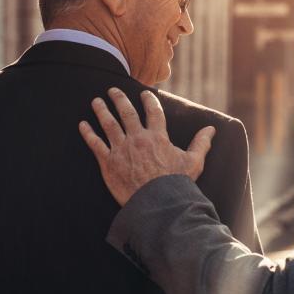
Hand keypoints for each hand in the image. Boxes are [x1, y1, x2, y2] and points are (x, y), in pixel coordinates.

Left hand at [78, 87, 214, 205]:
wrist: (156, 202)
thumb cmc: (176, 183)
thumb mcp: (194, 162)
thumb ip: (201, 143)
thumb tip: (211, 129)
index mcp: (157, 137)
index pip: (153, 112)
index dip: (149, 101)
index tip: (144, 93)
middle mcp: (138, 139)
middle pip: (126, 113)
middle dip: (119, 99)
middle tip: (113, 90)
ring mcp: (121, 150)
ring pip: (108, 124)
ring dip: (101, 111)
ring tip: (96, 101)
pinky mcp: (108, 162)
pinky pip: (95, 144)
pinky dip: (88, 133)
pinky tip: (82, 125)